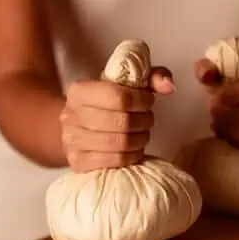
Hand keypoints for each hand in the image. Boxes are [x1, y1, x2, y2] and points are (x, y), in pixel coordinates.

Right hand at [59, 69, 174, 171]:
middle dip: (144, 121)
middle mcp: (70, 115)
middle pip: (122, 122)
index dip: (142, 101)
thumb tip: (168, 86)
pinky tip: (133, 150)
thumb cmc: (105, 104)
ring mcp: (71, 141)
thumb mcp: (125, 84)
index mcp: (78, 91)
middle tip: (147, 120)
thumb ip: (150, 77)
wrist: (76, 127)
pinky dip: (131, 156)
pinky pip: (114, 161)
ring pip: (120, 143)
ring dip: (140, 140)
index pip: (120, 97)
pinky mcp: (77, 162)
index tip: (148, 102)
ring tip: (142, 135)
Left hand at [195, 60, 238, 152]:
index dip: (234, 93)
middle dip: (224, 115)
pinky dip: (238, 142)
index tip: (215, 97)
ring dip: (228, 131)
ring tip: (217, 125)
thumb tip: (204, 76)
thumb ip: (214, 68)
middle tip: (212, 113)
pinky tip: (228, 135)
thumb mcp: (238, 66)